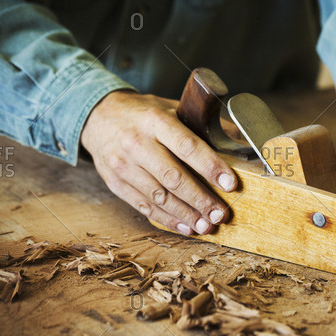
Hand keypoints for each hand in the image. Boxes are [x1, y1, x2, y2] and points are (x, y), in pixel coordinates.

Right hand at [81, 90, 237, 234]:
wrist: (97, 115)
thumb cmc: (143, 114)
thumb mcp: (171, 109)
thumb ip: (201, 126)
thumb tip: (238, 143)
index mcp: (155, 121)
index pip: (187, 146)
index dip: (211, 167)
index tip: (230, 184)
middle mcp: (136, 143)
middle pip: (173, 177)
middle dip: (201, 199)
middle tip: (222, 214)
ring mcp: (123, 164)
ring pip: (159, 196)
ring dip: (186, 214)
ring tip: (207, 225)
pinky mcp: (115, 182)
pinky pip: (143, 206)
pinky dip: (167, 219)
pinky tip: (186, 227)